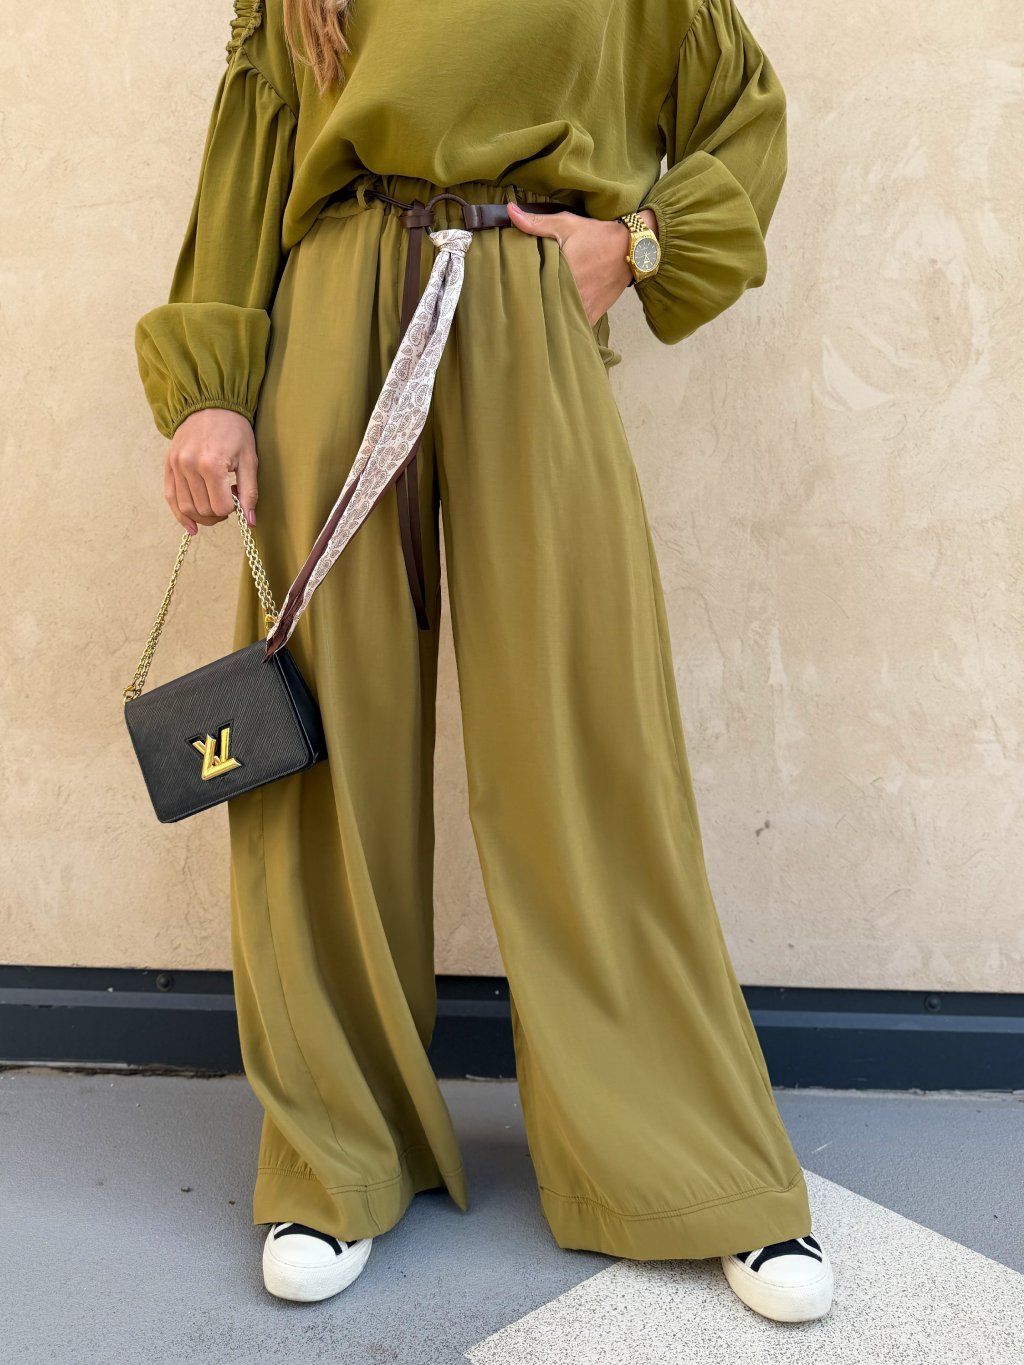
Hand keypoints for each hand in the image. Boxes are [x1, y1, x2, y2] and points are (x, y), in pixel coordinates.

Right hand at [164, 408, 257, 533]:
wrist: (210, 404)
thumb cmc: (234, 430)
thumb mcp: (249, 459)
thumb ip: (249, 491)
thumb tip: (250, 521)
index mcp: (211, 464)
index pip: (220, 507)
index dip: (232, 509)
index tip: (237, 497)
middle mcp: (189, 466)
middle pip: (203, 510)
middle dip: (218, 514)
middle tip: (228, 503)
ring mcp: (176, 466)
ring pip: (186, 507)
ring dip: (202, 517)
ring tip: (214, 510)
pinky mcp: (168, 465)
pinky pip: (170, 497)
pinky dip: (180, 515)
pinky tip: (191, 527)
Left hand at [507, 203, 657, 325]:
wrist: (631, 249)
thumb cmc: (597, 235)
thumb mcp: (565, 224)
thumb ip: (535, 222)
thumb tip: (509, 212)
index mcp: (560, 275)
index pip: (532, 290)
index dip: (521, 291)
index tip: (513, 290)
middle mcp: (571, 295)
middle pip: (544, 307)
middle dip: (534, 305)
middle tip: (523, 302)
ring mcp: (583, 308)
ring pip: (559, 318)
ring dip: (551, 315)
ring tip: (539, 311)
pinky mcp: (593, 315)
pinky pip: (576, 325)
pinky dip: (568, 321)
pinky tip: (559, 316)